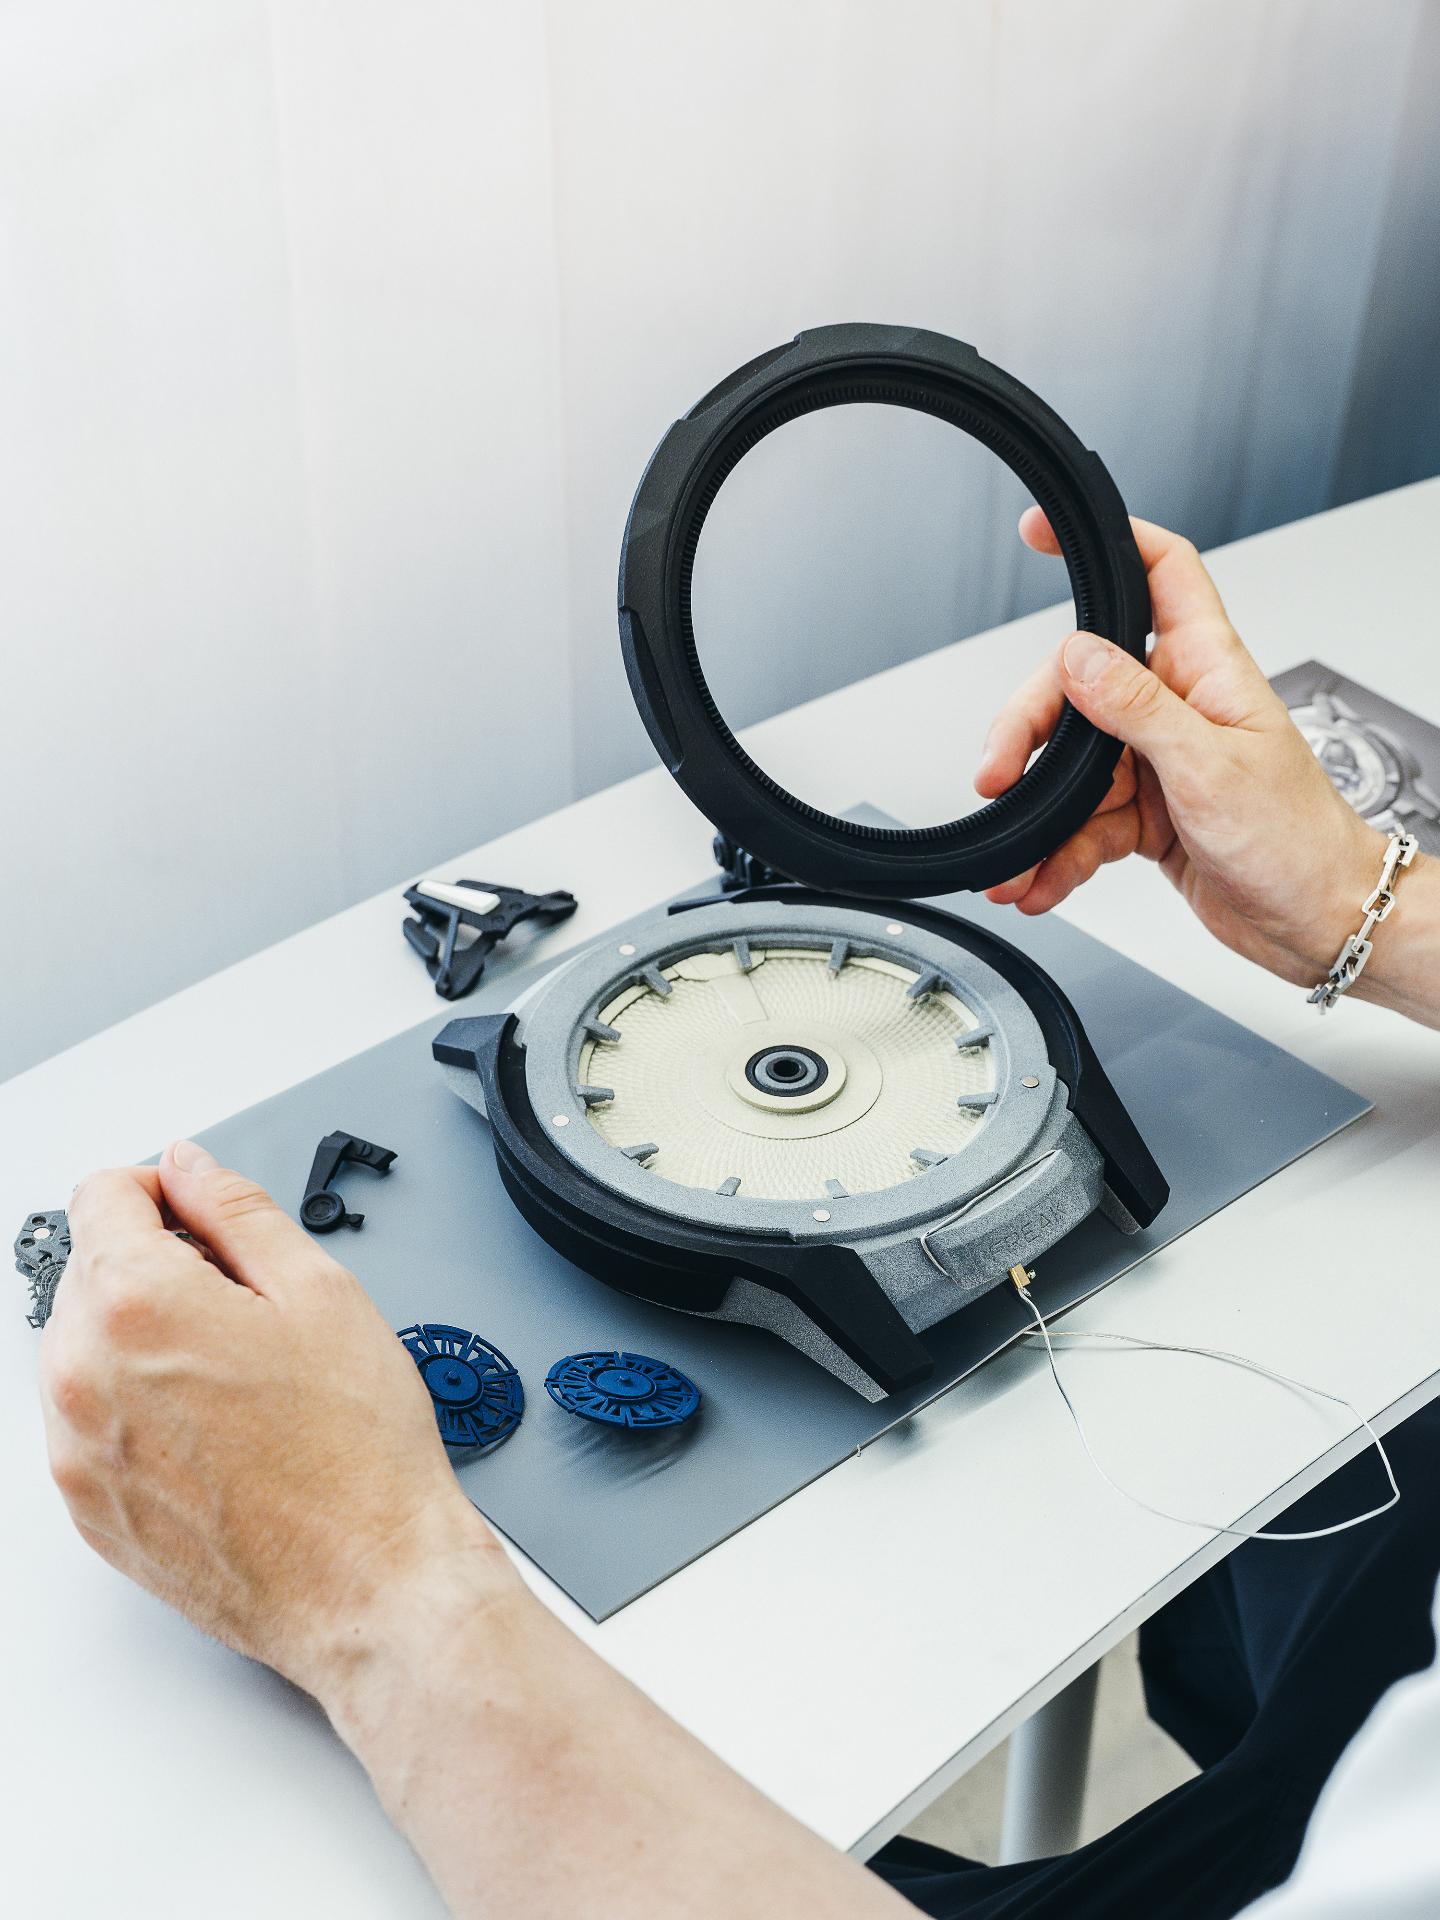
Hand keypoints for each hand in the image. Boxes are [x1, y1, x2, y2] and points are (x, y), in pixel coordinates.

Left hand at [40, 1142, 514, 1697]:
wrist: (367, 1584)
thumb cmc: (359, 1454)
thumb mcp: (322, 1292)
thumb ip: (239, 1210)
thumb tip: (191, 1168)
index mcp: (137, 1306)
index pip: (102, 1197)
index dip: (159, 1189)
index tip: (195, 1212)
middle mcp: (84, 1376)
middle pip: (89, 1271)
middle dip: (154, 1265)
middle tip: (243, 1304)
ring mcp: (76, 1451)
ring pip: (82, 1347)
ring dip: (139, 1337)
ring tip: (234, 1374)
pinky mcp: (87, 1508)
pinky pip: (86, 1421)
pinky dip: (133, 1405)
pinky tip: (214, 1427)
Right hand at [973, 508, 1385, 987]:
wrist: (1319, 920)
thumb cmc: (1296, 839)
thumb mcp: (1210, 767)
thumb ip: (1137, 707)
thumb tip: (1077, 654)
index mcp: (1206, 668)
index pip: (1159, 574)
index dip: (1108, 540)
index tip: (1042, 535)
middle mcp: (1177, 706)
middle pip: (1077, 691)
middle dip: (1029, 737)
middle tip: (1000, 777)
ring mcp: (1157, 761)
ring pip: (1071, 770)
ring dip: (1038, 819)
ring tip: (1017, 859)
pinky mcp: (1145, 814)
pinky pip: (1082, 824)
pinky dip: (1056, 856)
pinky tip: (1041, 880)